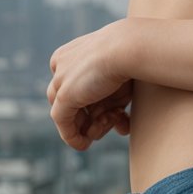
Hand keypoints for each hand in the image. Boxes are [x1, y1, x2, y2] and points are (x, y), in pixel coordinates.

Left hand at [46, 20, 133, 150]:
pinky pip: (62, 122)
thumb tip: (121, 127)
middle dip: (94, 117)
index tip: (117, 113)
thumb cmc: (132, 59)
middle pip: (71, 101)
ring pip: (67, 113)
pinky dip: (72, 136)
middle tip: (117, 119)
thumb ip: (115, 102)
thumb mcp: (120, 80)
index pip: (76, 86)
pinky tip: (85, 144)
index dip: (95, 104)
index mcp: (72, 54)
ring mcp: (60, 80)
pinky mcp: (64, 96)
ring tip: (112, 121)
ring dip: (89, 125)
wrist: (130, 48)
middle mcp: (62, 65)